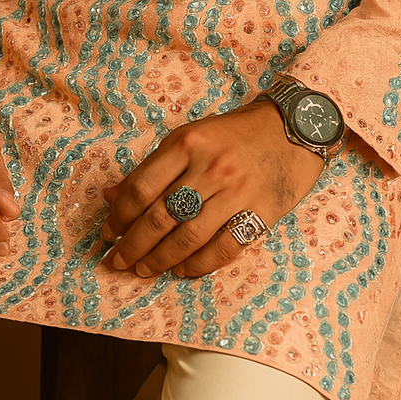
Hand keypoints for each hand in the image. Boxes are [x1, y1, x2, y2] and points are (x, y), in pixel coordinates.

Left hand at [100, 100, 324, 278]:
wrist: (292, 129)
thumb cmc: (235, 133)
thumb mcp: (191, 137)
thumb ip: (153, 168)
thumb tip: (111, 196)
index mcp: (188, 142)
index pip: (142, 188)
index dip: (120, 216)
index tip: (108, 233)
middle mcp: (210, 167)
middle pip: (160, 217)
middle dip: (133, 246)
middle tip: (118, 262)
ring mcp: (236, 192)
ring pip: (187, 238)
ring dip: (160, 260)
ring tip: (144, 270)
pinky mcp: (260, 212)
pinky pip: (222, 249)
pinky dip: (198, 265)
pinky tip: (182, 270)